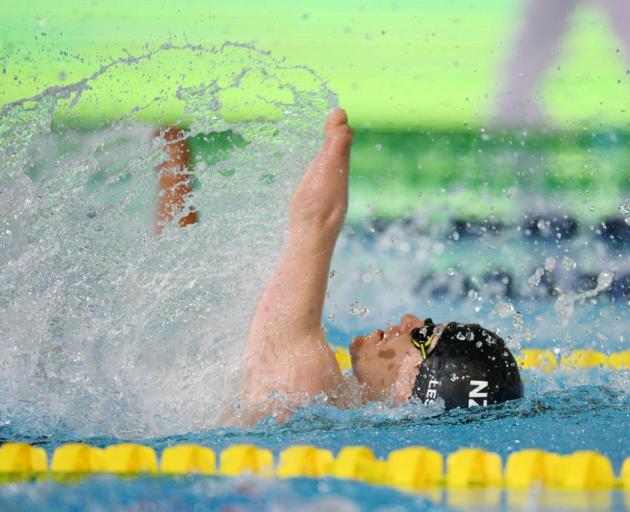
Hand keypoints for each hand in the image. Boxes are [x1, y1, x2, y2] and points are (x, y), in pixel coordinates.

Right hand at [289, 108, 352, 234]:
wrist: (309, 244)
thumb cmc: (315, 206)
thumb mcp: (326, 171)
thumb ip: (334, 146)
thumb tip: (342, 117)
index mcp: (339, 172)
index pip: (343, 142)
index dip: (338, 127)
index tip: (332, 114)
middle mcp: (337, 185)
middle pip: (339, 157)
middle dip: (335, 140)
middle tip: (330, 123)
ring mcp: (328, 199)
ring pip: (331, 172)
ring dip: (326, 157)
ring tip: (320, 147)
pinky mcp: (317, 211)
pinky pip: (321, 186)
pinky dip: (318, 175)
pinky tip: (311, 182)